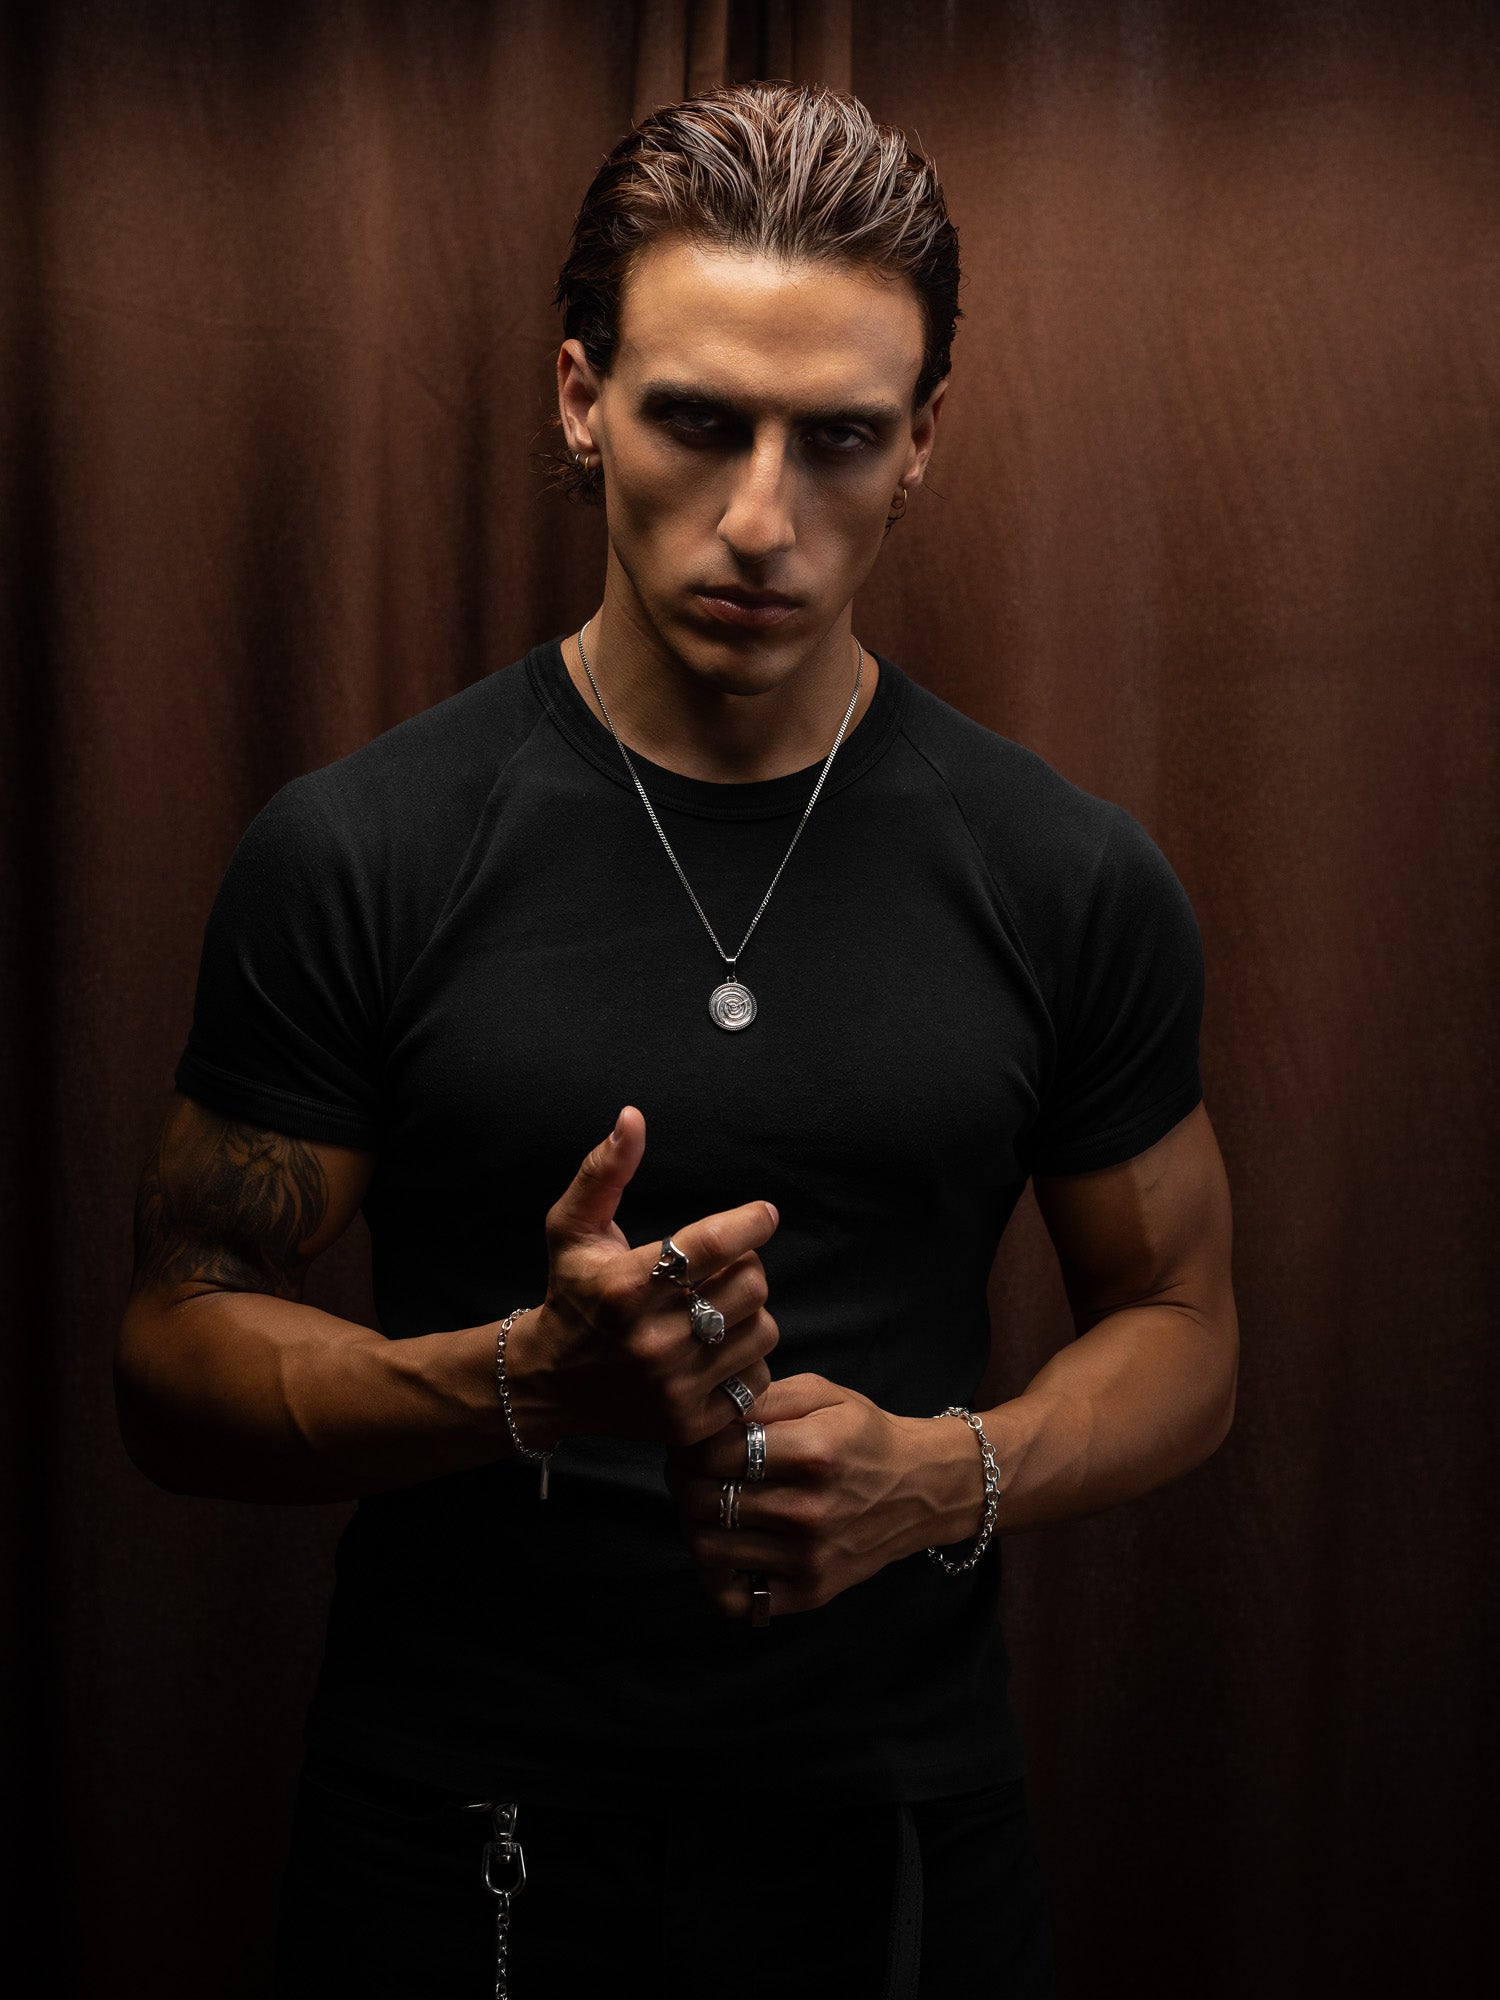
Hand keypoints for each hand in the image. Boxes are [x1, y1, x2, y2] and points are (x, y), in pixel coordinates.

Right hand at [503, 1106, 780, 1448]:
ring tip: (713, 1312)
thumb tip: (632, 1116)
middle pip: (752, 1284)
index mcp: (627, 1286)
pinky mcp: (690, 1422)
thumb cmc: (570, 1293)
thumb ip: (605, 1170)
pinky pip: (757, 1378)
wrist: (548, 1384)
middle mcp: (652, 1339)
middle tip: (719, 1271)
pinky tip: (713, 1352)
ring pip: (763, 1330)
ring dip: (748, 1315)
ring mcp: (674, 1387)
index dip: (751, 1221)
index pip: (715, 1243)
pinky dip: (746, 1361)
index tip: (763, 1214)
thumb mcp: (572, 1228)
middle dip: (743, 1268)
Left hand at [663, 1374, 984, 1618]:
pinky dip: (717, 1575)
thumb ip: (762, 1399)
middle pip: (703, 1501)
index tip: (691, 1439)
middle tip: (687, 1468)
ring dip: (692, 1522)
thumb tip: (707, 1414)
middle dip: (681, 1479)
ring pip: (708, 1550)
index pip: (713, 1454)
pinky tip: (728, 1544)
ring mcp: (809, 1559)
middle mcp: (809, 1511)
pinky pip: (736, 1598)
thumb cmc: (864, 1434)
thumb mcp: (821, 1395)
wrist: (923, 1488)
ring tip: (705, 1503)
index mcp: (812, 1453)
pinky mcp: (811, 1592)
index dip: (688, 1443)